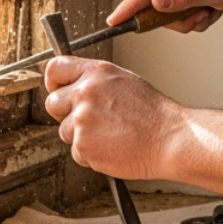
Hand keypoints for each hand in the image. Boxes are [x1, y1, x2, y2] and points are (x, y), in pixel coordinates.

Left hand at [43, 56, 222, 199]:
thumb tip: (76, 86)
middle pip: (52, 103)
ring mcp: (82, 120)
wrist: (170, 139)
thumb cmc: (154, 114)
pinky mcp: (84, 145)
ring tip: (110, 136)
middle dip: (65, 114)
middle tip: (88, 121)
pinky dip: (92, 155)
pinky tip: (113, 148)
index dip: (53, 82)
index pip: (55, 68)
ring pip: (65, 131)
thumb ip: (96, 81)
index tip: (56, 90)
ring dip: (82, 137)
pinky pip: (77, 152)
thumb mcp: (125, 81)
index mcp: (96, 73)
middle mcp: (86, 92)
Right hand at [108, 0, 222, 31]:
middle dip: (181, 18)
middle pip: (157, 5)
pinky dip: (196, 12)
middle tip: (206, 15)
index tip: (113, 22)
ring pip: (169, 10)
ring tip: (213, 8)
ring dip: (192, 16)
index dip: (128, 8)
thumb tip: (154, 2)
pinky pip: (179, 7)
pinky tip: (212, 6)